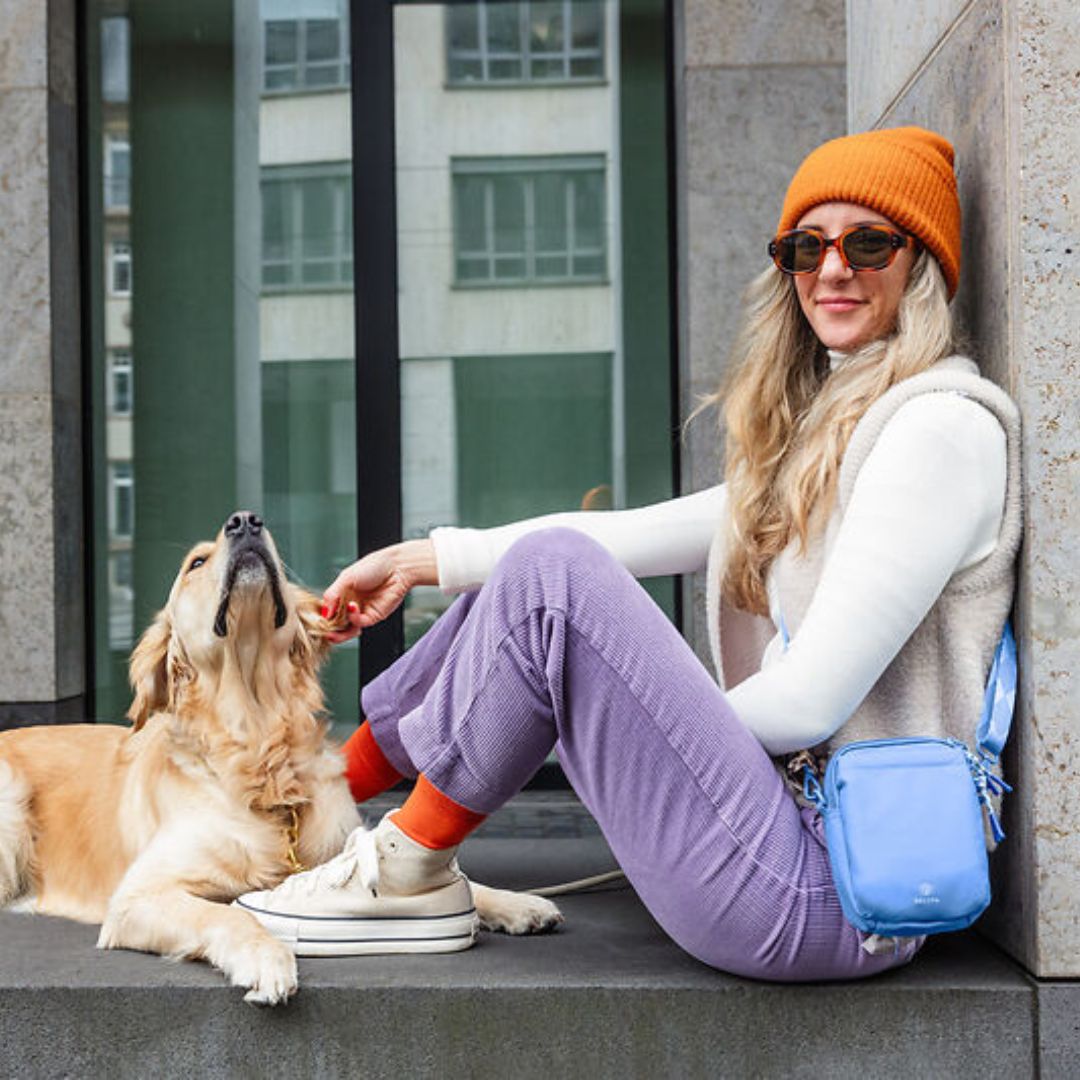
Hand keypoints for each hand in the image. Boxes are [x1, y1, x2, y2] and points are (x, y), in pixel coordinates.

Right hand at [321, 540, 437, 643]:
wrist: (398, 567)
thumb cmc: (374, 566)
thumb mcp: (346, 577)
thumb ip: (332, 594)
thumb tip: (324, 613)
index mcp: (342, 593)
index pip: (328, 610)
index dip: (322, 616)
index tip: (316, 621)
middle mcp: (351, 604)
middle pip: (336, 623)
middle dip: (329, 629)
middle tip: (323, 631)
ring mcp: (362, 611)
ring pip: (347, 629)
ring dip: (339, 632)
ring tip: (333, 630)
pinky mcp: (374, 617)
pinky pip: (360, 623)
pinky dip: (353, 618)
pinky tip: (352, 607)